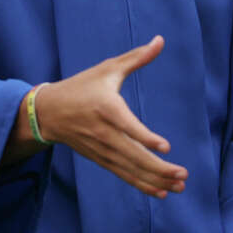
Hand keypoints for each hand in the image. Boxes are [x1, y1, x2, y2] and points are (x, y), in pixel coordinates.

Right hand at [23, 36, 187, 198]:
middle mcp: (104, 132)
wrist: (48, 112)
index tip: (165, 147)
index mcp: (107, 108)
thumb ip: (137, 57)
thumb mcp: (108, 68)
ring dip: (156, 179)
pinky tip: (162, 191)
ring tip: (180, 185)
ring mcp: (102, 149)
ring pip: (130, 169)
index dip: (145, 138)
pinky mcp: (101, 159)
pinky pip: (123, 175)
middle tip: (183, 173)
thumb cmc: (83, 86)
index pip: (127, 126)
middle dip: (159, 168)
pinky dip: (142, 184)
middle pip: (133, 155)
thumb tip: (160, 40)